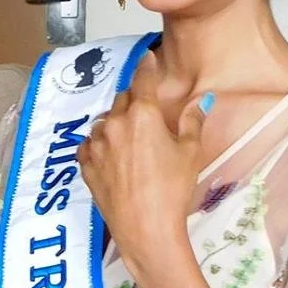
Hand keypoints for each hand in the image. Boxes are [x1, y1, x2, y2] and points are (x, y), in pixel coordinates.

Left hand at [77, 53, 207, 278]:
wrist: (146, 228)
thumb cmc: (172, 190)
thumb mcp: (190, 152)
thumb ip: (192, 121)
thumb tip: (202, 101)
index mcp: (142, 114)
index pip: (142, 79)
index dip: (146, 67)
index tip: (146, 58)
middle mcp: (114, 124)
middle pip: (122, 100)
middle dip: (134, 101)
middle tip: (146, 112)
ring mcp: (96, 145)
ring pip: (103, 122)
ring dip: (115, 123)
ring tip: (130, 139)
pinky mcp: (85, 167)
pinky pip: (89, 145)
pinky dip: (98, 144)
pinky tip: (110, 154)